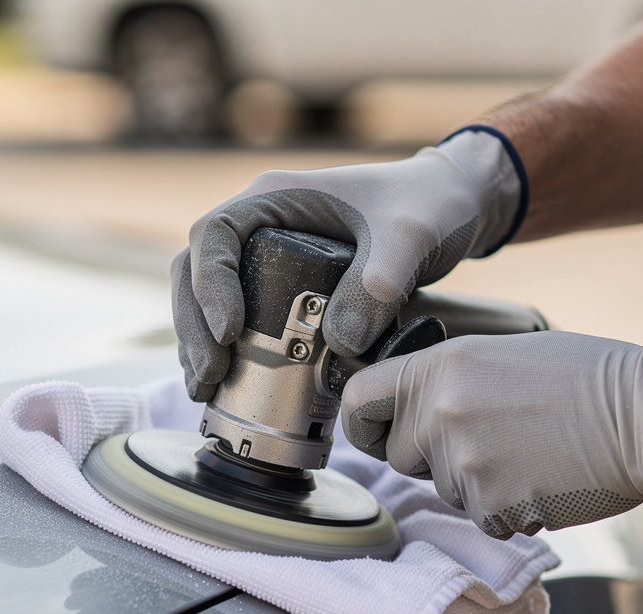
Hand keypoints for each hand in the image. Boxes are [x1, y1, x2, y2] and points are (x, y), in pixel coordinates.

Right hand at [172, 128, 522, 400]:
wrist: (449, 207)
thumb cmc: (428, 205)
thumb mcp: (412, 235)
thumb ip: (381, 280)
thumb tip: (340, 342)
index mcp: (276, 197)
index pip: (213, 235)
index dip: (210, 285)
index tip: (230, 332)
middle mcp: (259, 224)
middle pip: (194, 272)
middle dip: (194, 327)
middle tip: (210, 375)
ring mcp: (263, 255)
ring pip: (202, 296)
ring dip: (196, 342)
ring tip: (206, 387)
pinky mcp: (277, 285)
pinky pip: (229, 315)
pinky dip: (219, 349)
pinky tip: (222, 383)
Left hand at [342, 331, 642, 538]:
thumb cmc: (583, 378)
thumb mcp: (497, 354)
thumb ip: (442, 382)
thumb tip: (407, 410)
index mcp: (438, 368)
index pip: (358, 400)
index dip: (363, 423)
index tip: (374, 434)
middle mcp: (439, 413)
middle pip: (401, 456)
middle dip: (432, 457)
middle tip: (489, 439)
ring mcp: (462, 462)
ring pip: (444, 489)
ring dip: (476, 482)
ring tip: (527, 452)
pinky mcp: (490, 506)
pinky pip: (480, 517)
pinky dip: (507, 508)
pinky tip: (540, 478)